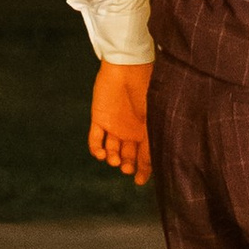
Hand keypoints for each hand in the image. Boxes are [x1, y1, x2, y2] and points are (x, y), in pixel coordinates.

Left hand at [89, 58, 152, 186]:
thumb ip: (151, 142)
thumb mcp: (153, 118)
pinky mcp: (99, 119)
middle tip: (126, 167)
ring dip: (112, 159)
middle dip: (127, 166)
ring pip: (111, 151)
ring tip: (115, 159)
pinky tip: (101, 153)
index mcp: (147, 130)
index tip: (139, 182)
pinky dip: (96, 150)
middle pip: (128, 156)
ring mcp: (115, 125)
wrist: (128, 66)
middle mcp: (131, 131)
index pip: (145, 156)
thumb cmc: (146, 90)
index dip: (143, 171)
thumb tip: (151, 167)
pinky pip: (95, 139)